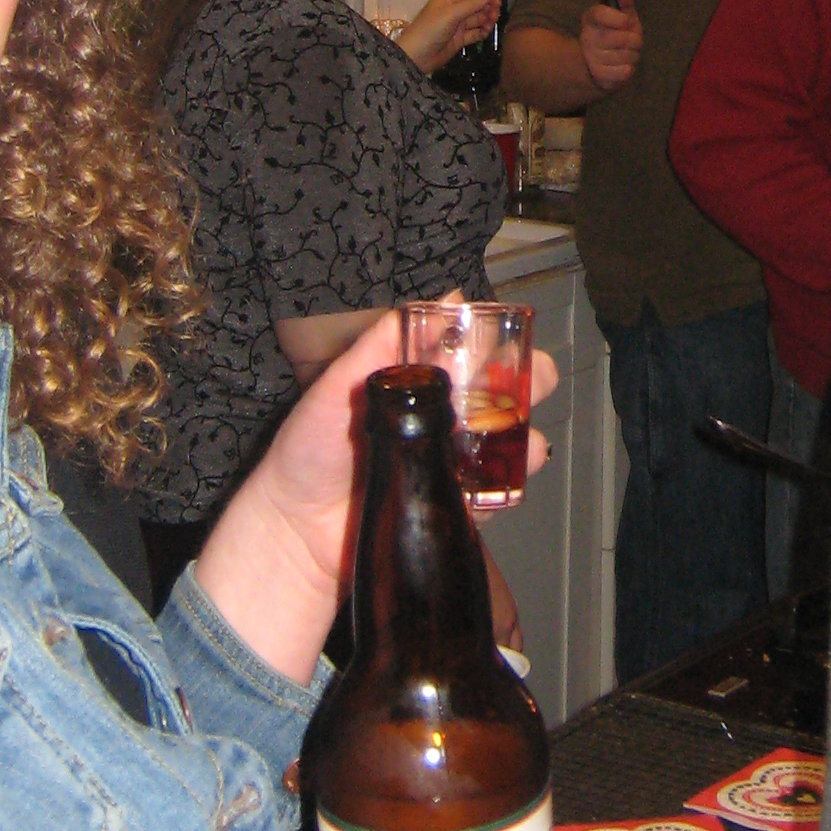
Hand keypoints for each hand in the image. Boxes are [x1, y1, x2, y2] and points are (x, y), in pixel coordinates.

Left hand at [201, 311, 560, 679]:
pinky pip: (495, 491)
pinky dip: (512, 482)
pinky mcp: (453, 502)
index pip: (466, 350)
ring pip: (508, 440)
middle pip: (501, 392)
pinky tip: (514, 474)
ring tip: (528, 437)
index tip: (508, 336)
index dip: (496, 340)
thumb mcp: (338, 386)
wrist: (295, 529)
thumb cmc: (308, 451)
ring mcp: (450, 461)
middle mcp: (439, 417)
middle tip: (535, 380)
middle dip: (529, 382)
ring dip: (528, 433)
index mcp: (413, 382)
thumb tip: (442, 300)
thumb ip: (382, 344)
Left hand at [399, 0, 501, 71]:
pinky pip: (475, 32)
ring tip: (490, 26)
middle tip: (494, 17)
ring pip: (478, 18)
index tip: (497, 3)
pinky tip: (485, 33)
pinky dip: (482, 32)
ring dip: (487, 20)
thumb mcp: (451, 14)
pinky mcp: (460, 38)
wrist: (416, 56)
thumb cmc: (430, 30)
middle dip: (488, 8)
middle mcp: (455, 9)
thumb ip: (471, 4)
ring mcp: (458, 24)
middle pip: (478, 3)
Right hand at [579, 0, 642, 93]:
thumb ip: (624, 1)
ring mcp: (592, 57)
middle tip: (634, 41)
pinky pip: (623, 72)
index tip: (627, 20)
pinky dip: (629, 69)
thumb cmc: (616, 35)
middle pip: (620, 38)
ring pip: (625, 55)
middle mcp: (588, 37)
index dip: (616, 18)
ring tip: (629, 53)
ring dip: (633, 55)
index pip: (599, 14)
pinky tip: (625, 66)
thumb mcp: (623, 16)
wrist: (601, 65)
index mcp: (591, 19)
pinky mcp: (598, 75)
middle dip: (634, 40)